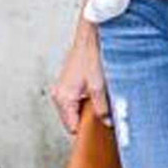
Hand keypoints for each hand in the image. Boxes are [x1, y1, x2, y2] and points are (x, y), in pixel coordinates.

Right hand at [49, 15, 112, 135]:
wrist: (91, 34)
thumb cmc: (91, 55)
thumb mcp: (99, 86)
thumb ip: (102, 108)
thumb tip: (107, 122)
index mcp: (63, 98)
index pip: (72, 128)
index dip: (87, 131)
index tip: (100, 133)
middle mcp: (60, 94)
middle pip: (74, 118)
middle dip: (90, 119)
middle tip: (106, 118)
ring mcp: (64, 87)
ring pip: (77, 108)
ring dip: (90, 108)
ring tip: (104, 103)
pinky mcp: (70, 80)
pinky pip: (79, 98)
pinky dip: (89, 99)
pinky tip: (101, 93)